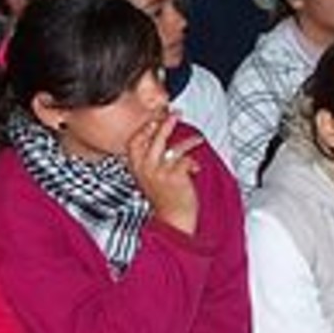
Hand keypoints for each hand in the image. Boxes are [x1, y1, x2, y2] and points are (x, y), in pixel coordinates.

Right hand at [127, 111, 201, 234]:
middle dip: (165, 123)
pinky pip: (186, 160)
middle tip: (175, 113)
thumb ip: (151, 158)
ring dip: (189, 141)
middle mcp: (145, 168)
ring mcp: (159, 172)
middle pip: (154, 138)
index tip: (155, 118)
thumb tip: (160, 134)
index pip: (135, 140)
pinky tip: (196, 169)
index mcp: (136, 166)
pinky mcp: (174, 177)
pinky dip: (193, 164)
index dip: (146, 127)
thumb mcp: (149, 176)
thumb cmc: (163, 197)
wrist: (171, 219)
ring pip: (173, 148)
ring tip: (198, 139)